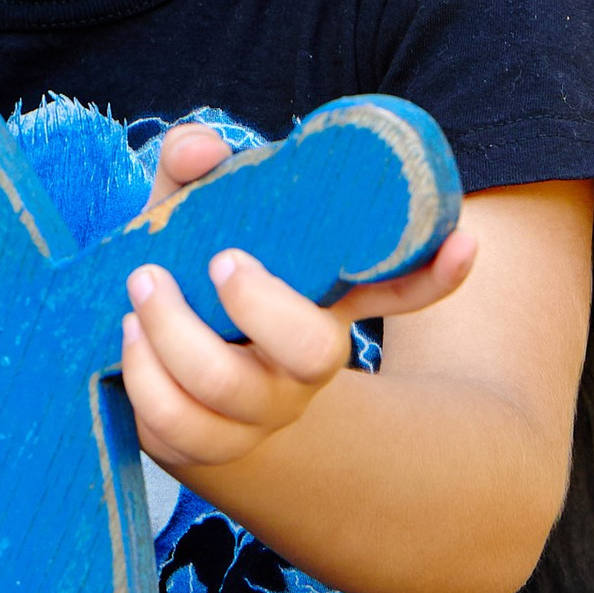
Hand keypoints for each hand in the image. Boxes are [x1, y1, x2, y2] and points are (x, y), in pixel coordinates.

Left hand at [119, 119, 476, 482]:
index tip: (463, 242)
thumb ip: (194, 173)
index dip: (436, 274)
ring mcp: (261, 407)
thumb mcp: (192, 215)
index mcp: (320, 297)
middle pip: (316, 353)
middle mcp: (303, 359)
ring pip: (230, 389)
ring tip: (142, 287)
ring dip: (173, 334)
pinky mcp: (210, 442)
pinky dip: (143, 374)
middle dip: (264, 307)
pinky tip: (130, 336)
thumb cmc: (186, 272)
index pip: (399, 290)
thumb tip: (195, 151)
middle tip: (220, 263)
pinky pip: (177, 423)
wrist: (147, 360)